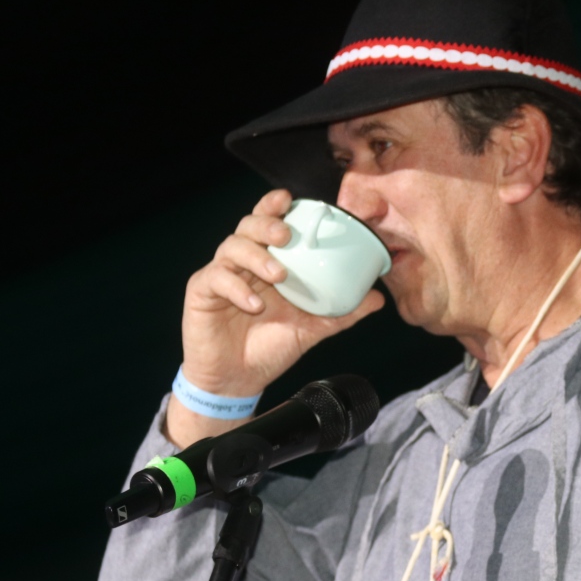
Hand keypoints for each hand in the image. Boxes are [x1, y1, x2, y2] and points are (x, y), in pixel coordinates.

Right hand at [166, 188, 386, 446]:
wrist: (238, 381)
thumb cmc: (270, 348)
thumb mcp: (312, 328)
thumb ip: (342, 312)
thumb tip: (378, 298)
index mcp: (267, 262)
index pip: (268, 224)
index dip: (274, 206)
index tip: (289, 199)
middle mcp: (242, 263)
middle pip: (248, 226)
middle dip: (267, 224)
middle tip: (287, 235)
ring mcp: (220, 275)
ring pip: (231, 247)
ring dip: (257, 256)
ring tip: (278, 274)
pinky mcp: (202, 292)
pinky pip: (216, 278)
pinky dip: (236, 288)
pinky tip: (253, 303)